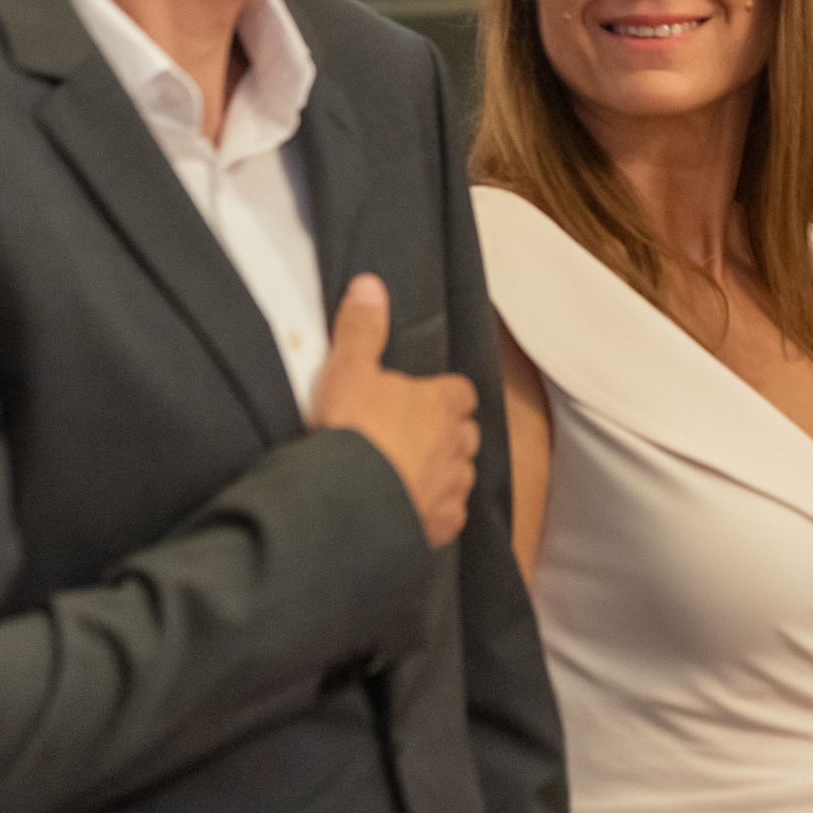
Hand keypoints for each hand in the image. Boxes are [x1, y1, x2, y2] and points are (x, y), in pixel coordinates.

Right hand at [310, 275, 478, 547]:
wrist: (349, 502)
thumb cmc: (352, 429)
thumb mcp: (348, 369)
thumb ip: (361, 328)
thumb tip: (370, 285)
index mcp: (442, 403)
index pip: (460, 392)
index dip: (444, 395)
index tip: (423, 397)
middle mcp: (457, 445)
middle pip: (465, 434)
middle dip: (447, 433)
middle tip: (412, 435)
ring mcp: (451, 488)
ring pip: (460, 474)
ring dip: (443, 472)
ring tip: (409, 473)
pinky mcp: (440, 528)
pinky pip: (448, 515)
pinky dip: (434, 511)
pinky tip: (411, 510)